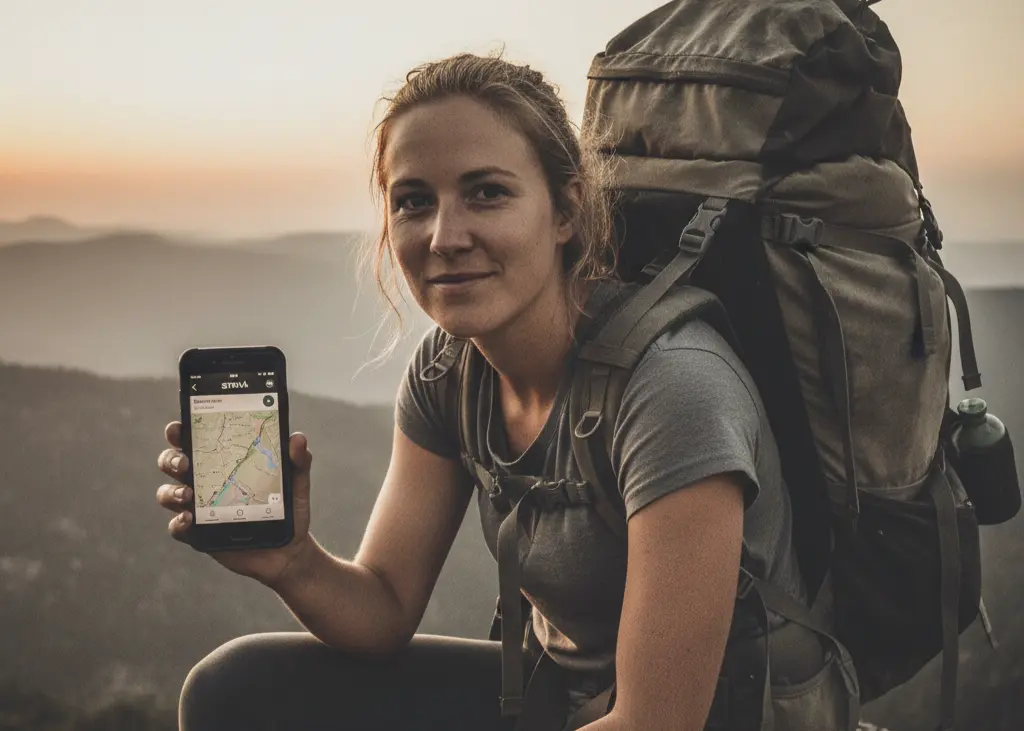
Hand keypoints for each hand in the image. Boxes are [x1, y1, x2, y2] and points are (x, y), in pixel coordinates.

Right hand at [156, 421, 317, 587]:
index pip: (194, 440)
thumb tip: (297, 438)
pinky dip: (178, 522)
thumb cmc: (288, 509)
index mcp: (222, 462)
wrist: (288, 550)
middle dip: (171, 459)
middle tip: (185, 462)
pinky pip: (177, 528)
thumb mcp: (296, 483)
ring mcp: (197, 508)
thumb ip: (298, 460)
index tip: (179, 426)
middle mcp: (204, 482)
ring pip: (168, 494)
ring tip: (188, 494)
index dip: (180, 431)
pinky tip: (190, 518)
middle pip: (172, 463)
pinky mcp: (198, 534)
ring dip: (172, 491)